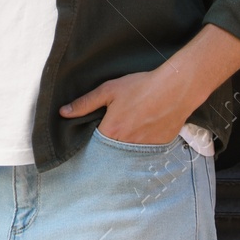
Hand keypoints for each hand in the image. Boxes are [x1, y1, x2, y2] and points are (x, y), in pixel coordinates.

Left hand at [59, 67, 190, 145]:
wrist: (175, 89)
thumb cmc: (141, 87)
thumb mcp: (109, 90)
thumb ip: (85, 103)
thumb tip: (63, 112)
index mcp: (112, 131)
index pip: (95, 145)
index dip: (94, 139)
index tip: (95, 133)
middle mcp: (127, 144)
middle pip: (112, 151)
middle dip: (110, 145)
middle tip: (115, 130)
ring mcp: (145, 148)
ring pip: (129, 153)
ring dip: (126, 145)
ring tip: (131, 129)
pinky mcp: (160, 146)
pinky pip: (146, 151)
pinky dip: (143, 144)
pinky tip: (146, 130)